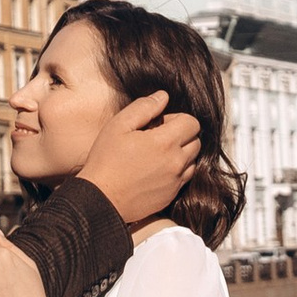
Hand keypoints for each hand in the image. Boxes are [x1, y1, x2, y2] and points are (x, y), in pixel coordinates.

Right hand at [78, 88, 200, 231]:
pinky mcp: (171, 195)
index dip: (177, 119)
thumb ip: (144, 107)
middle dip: (182, 135)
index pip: (192, 122)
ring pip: (193, 160)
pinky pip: (185, 178)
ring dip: (181, 153)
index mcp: (165, 142)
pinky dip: (177, 170)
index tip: (159, 124)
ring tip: (157, 154)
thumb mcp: (118, 126)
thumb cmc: (106, 161)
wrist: (101, 199)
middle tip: (157, 138)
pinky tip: (156, 170)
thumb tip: (163, 97)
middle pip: (196, 141)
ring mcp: (175, 181)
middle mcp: (176, 162)